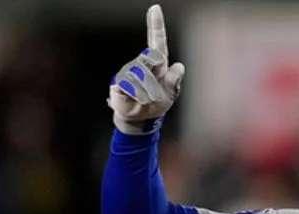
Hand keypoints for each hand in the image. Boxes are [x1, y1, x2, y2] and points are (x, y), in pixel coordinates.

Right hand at [107, 5, 186, 134]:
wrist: (139, 118)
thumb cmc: (156, 104)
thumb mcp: (170, 94)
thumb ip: (174, 82)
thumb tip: (179, 66)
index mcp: (157, 63)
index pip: (157, 41)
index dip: (156, 25)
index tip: (155, 8)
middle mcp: (142, 63)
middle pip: (151, 59)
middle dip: (157, 79)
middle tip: (155, 94)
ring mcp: (129, 70)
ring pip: (142, 74)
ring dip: (148, 91)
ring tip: (146, 99)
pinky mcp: (119, 81)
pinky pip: (130, 86)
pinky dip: (136, 95)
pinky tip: (135, 99)